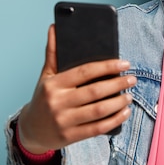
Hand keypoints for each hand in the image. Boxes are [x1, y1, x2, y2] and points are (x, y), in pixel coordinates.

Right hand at [17, 25, 135, 153]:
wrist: (31, 130)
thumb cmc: (43, 98)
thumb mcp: (46, 76)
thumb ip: (53, 53)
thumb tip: (54, 28)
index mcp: (54, 84)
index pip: (85, 71)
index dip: (107, 66)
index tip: (124, 63)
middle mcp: (58, 102)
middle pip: (95, 91)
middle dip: (117, 84)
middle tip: (132, 79)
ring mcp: (64, 121)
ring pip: (98, 111)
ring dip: (118, 103)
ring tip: (129, 95)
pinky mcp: (71, 136)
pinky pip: (97, 128)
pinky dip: (115, 120)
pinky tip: (125, 112)